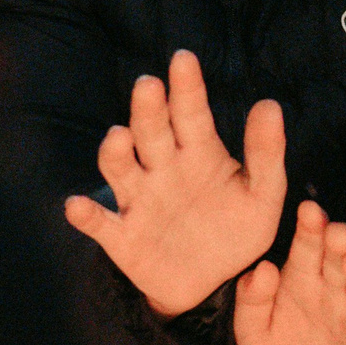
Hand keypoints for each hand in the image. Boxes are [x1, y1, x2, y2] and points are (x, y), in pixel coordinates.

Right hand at [64, 50, 287, 317]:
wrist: (216, 284)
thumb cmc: (237, 229)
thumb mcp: (263, 194)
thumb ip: (266, 153)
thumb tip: (269, 104)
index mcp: (199, 153)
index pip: (191, 113)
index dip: (187, 87)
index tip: (184, 59)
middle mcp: (163, 169)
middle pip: (152, 133)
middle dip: (148, 110)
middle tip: (149, 85)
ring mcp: (140, 200)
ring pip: (121, 169)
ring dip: (116, 153)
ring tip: (119, 137)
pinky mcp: (124, 238)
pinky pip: (101, 224)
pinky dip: (87, 215)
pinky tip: (76, 205)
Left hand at [233, 201, 345, 344]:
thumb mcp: (254, 334)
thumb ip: (251, 302)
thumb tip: (263, 267)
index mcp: (303, 282)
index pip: (308, 249)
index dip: (310, 229)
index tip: (308, 210)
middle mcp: (334, 290)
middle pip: (339, 259)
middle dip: (340, 242)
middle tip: (336, 231)